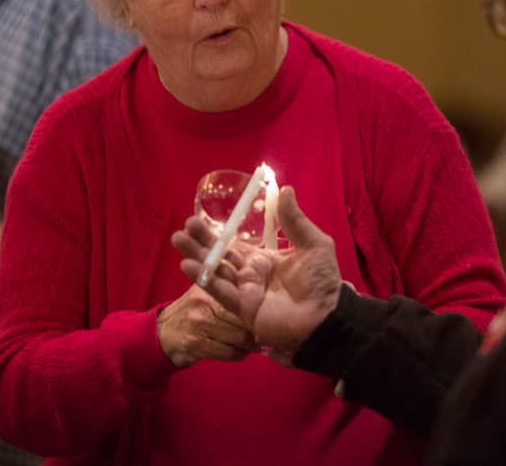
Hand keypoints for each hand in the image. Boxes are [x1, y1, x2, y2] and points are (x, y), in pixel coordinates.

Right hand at [157, 284, 258, 367]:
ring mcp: (200, 325)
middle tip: (263, 332)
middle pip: (243, 319)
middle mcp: (204, 304)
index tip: (265, 315)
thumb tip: (257, 293)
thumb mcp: (203, 292)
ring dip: (250, 344)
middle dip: (256, 328)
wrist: (161, 333)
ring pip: (239, 338)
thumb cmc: (190, 311)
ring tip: (254, 343)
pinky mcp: (197, 345)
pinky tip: (240, 351)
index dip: (255, 310)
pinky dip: (238, 354)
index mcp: (208, 289)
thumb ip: (225, 288)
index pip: (240, 299)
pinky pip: (229, 353)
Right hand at [172, 186, 342, 358]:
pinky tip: (188, 265)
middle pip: (220, 255)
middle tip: (183, 227)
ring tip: (178, 241)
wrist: (327, 317)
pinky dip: (204, 279)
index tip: (201, 218)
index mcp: (265, 259)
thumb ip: (295, 220)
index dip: (218, 232)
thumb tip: (285, 188)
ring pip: (215, 271)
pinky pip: (220, 291)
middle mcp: (251, 274)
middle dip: (201, 242)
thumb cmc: (322, 281)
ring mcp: (245, 291)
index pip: (235, 243)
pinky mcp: (243, 308)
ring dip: (197, 256)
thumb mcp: (313, 244)